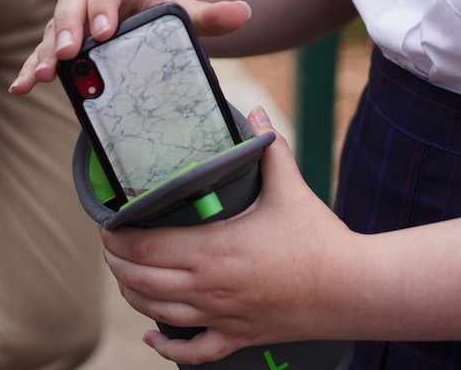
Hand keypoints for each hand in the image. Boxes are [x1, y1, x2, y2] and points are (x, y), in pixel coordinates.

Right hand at [9, 0, 251, 94]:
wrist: (148, 14)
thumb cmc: (166, 11)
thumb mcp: (188, 12)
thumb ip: (213, 15)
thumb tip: (244, 13)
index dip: (102, 9)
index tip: (104, 33)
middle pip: (71, 7)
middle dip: (66, 30)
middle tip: (67, 55)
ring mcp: (72, 20)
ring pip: (51, 32)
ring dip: (43, 55)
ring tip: (38, 78)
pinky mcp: (61, 42)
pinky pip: (41, 54)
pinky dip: (30, 68)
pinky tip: (20, 87)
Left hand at [102, 107, 358, 364]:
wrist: (353, 289)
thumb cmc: (319, 240)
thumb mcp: (290, 188)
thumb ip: (269, 148)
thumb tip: (257, 115)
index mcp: (213, 250)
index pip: (144, 246)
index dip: (116, 237)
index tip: (107, 224)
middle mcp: (209, 288)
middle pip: (140, 280)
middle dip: (117, 263)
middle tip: (111, 245)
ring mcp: (221, 317)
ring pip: (157, 313)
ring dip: (132, 295)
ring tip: (125, 277)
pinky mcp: (238, 337)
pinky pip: (192, 352)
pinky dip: (167, 346)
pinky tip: (154, 336)